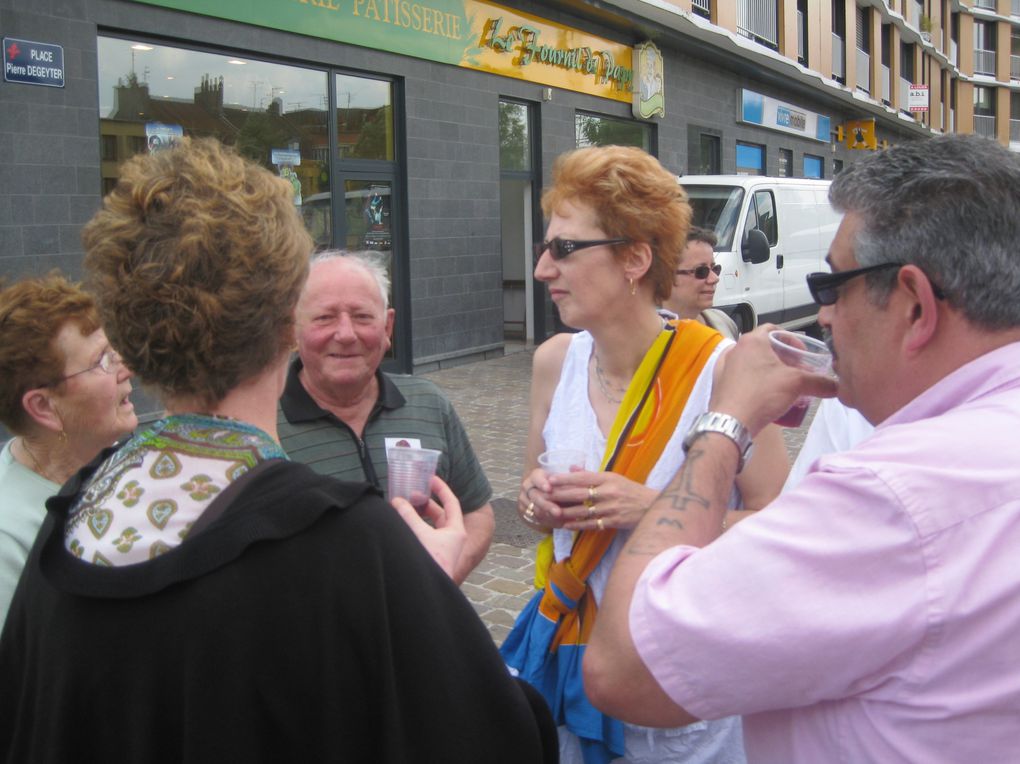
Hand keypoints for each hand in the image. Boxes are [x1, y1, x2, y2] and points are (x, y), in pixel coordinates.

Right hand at [391, 475, 465, 579]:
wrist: (427, 591)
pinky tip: (402, 526)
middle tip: (412, 494)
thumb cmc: (429, 561)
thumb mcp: (418, 532)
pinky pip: (425, 537)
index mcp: (457, 531)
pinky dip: (415, 528)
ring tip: (404, 508)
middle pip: (441, 514)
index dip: (441, 488)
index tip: (431, 478)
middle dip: (426, 503)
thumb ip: (407, 515)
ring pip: (431, 526)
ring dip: (418, 516)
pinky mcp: (433, 557)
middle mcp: (452, 539)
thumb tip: (396, 501)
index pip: (451, 503)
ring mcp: (443, 549)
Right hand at [518, 467, 567, 529]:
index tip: (549, 489)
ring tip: (561, 521)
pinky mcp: (525, 510)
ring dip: (548, 516)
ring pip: (534, 509)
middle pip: (535, 497)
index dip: (542, 483)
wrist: (543, 492)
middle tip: (558, 512)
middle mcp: (527, 487)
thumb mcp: (563, 477)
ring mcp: (524, 499)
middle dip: (547, 505)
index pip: (537, 478)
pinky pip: (535, 518)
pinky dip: (547, 522)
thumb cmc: (557, 484)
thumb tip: (577, 468)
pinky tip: (559, 524)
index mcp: (535, 476)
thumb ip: (572, 473)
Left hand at [548, 470, 658, 532]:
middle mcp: (609, 492)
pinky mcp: (614, 522)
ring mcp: (611, 508)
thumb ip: (592, 475)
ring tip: (552, 512)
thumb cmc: (631, 491)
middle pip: (579, 494)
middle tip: (544, 496)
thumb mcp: (614, 478)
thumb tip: (571, 469)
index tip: (550, 480)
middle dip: (560, 495)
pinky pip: (592, 524)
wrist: (653, 506)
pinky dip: (578, 525)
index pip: (582, 477)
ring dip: (566, 512)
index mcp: (608, 478)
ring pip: (583, 511)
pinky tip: (566, 525)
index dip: (565, 479)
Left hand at [712, 324, 837, 434]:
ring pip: (751, 362)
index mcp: (752, 341)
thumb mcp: (797, 384)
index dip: (791, 339)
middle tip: (796, 370)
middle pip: (763, 346)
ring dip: (768, 369)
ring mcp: (724, 366)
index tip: (801, 354)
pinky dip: (754, 379)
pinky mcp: (719, 383)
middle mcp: (735, 349)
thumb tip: (838, 387)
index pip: (773, 329)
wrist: (731, 422)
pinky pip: (741, 375)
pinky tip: (764, 393)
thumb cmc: (762, 395)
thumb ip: (820, 383)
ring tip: (783, 383)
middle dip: (782, 357)